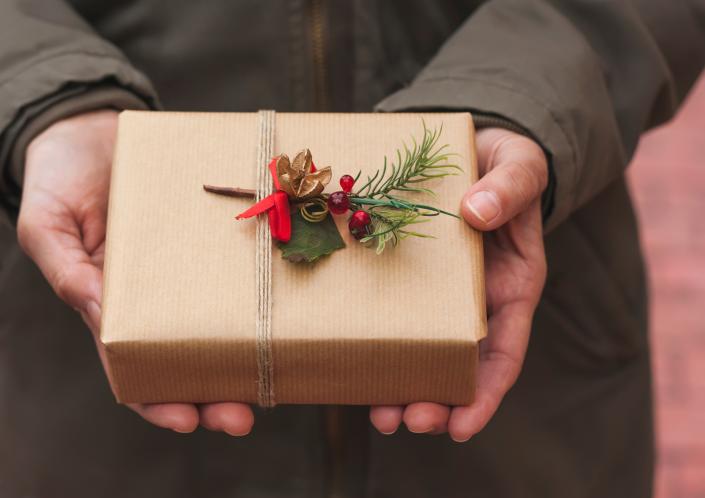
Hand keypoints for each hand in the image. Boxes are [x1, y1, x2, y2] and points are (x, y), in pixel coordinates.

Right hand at [17, 110, 253, 435]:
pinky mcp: (217, 238)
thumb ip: (68, 272)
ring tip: (276, 378)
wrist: (94, 128)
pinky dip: (263, 294)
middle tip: (242, 417)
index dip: (159, 400)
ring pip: (225, 323)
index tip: (187, 420)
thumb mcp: (48, 225)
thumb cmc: (62, 180)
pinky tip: (287, 310)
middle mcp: (160, 296)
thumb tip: (104, 318)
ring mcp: (193, 269)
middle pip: (190, 360)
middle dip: (215, 395)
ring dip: (248, 356)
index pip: (136, 368)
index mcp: (115, 306)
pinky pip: (242, 270)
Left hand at [369, 127, 547, 440]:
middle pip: (461, 366)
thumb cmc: (505, 164)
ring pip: (424, 352)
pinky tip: (355, 363)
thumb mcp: (519, 167)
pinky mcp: (410, 279)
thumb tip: (478, 211)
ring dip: (404, 387)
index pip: (505, 351)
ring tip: (380, 415)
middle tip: (407, 421)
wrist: (474, 147)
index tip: (463, 427)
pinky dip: (380, 344)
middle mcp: (477, 300)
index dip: (486, 393)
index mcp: (512, 285)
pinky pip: (393, 315)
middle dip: (438, 401)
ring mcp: (441, 294)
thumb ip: (510, 187)